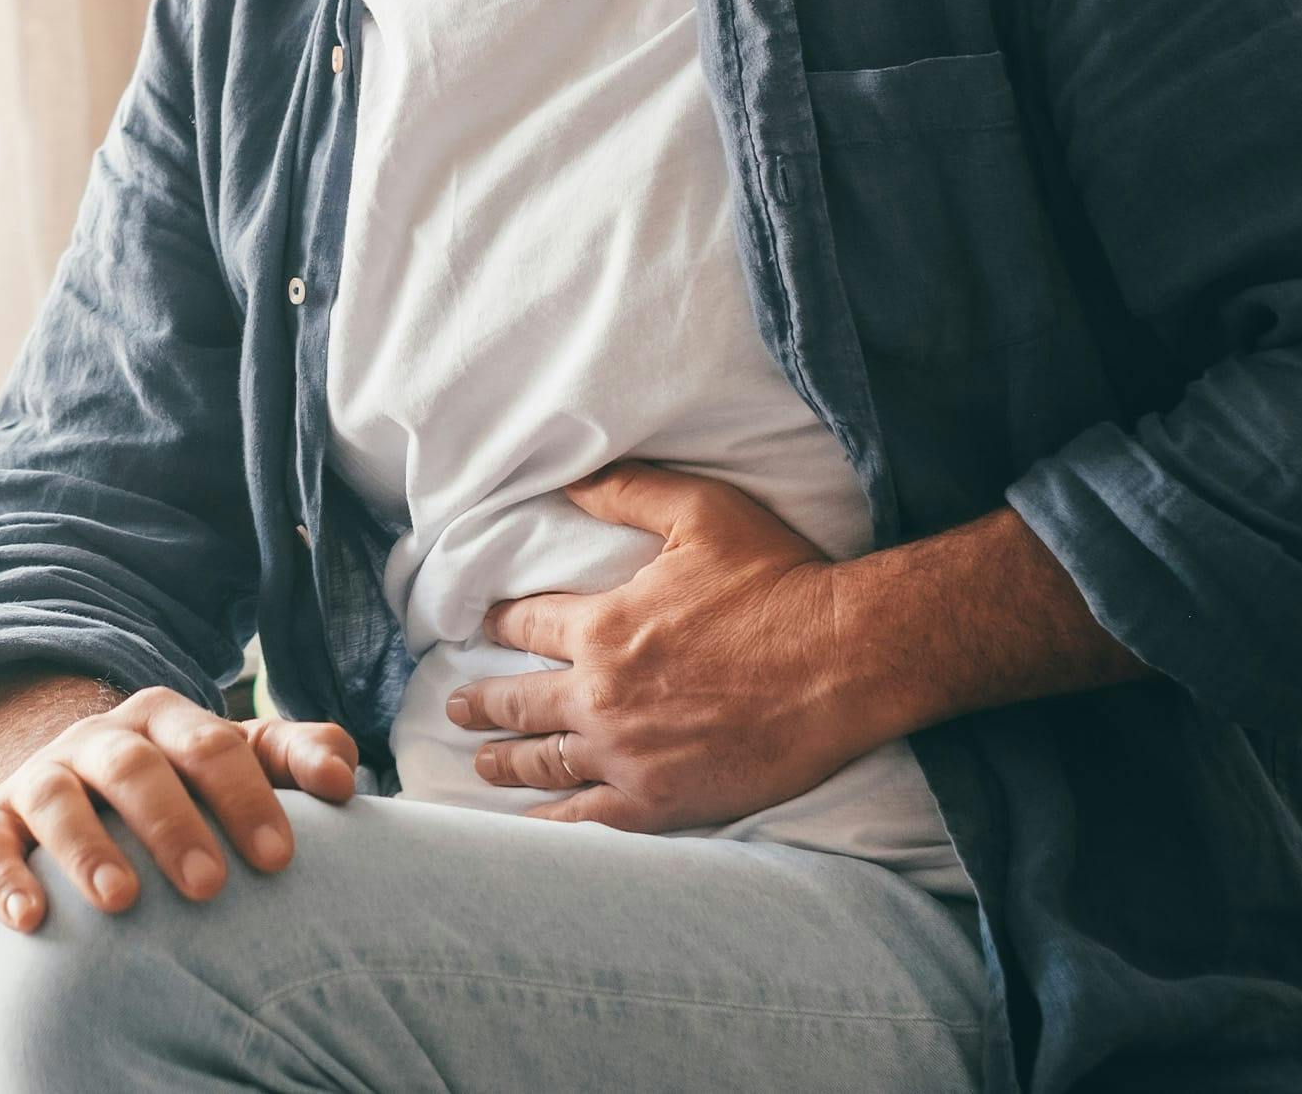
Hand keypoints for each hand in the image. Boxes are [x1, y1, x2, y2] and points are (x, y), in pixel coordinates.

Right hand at [0, 686, 357, 928]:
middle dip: (172, 825)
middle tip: (210, 886)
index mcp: (166, 719)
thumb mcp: (237, 757)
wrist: (81, 776)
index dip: (246, 797)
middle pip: (135, 768)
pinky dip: (3, 877)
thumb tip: (344, 773)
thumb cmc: (182, 780)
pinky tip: (31, 917)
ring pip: (57, 799)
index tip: (280, 857)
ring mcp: (44, 775)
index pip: (211, 746)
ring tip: (122, 901)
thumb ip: (294, 755)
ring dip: (87, 847)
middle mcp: (101, 739)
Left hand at [447, 462, 892, 831]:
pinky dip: (551, 819)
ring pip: (544, 763)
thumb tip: (568, 479)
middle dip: (482, 703)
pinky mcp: (661, 800)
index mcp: (603, 627)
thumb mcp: (699, 511)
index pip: (526, 626)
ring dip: (504, 762)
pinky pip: (587, 816)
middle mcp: (601, 695)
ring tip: (480, 762)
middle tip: (456, 706)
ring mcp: (627, 755)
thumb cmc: (778, 580)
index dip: (498, 624)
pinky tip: (532, 822)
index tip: (481, 628)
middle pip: (519, 702)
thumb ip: (627, 492)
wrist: (846, 660)